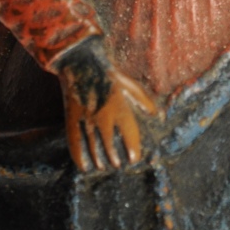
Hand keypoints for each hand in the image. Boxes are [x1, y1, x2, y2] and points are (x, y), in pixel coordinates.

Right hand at [56, 38, 157, 171]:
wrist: (82, 62)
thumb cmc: (109, 75)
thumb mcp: (131, 85)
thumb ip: (144, 101)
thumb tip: (157, 116)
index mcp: (120, 106)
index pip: (129, 134)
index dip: (132, 149)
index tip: (133, 159)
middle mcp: (103, 114)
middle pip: (110, 145)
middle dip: (114, 158)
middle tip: (118, 165)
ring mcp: (86, 117)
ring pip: (93, 146)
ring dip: (99, 160)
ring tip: (103, 166)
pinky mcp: (72, 117)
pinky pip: (74, 141)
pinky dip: (79, 156)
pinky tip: (84, 166)